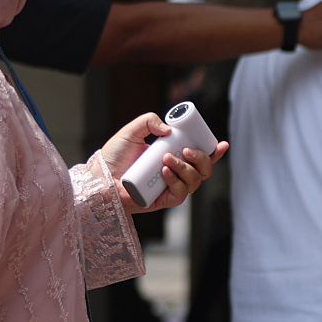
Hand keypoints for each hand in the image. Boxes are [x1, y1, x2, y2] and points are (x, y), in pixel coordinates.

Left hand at [101, 111, 224, 213]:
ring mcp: (172, 186)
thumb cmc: (114, 156)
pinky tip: (164, 173)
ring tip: (166, 160)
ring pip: (195, 181)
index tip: (221, 144)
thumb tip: (169, 129)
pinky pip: (181, 193)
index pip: (200, 156)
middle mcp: (176, 172)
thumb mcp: (131, 131)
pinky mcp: (165, 200)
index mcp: (173, 156)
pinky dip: (176, 181)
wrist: (101, 177)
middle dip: (202, 159)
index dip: (214, 152)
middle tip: (187, 151)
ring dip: (185, 169)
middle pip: (204, 170)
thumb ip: (148, 121)